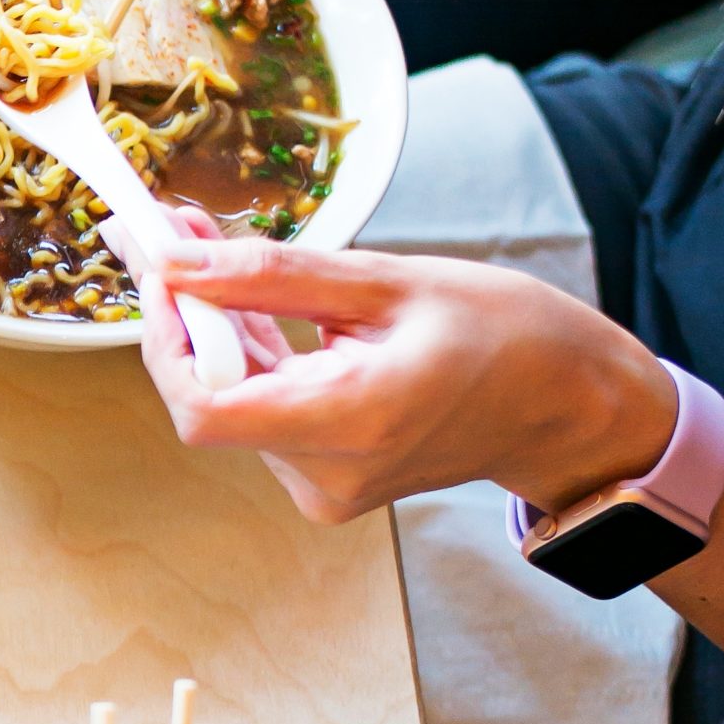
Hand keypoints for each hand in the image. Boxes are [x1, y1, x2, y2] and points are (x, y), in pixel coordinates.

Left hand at [133, 234, 682, 525]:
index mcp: (353, 422)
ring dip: (213, 330)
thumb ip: (271, 277)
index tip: (160, 267)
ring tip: (209, 252)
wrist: (563, 402)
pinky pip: (262, 415)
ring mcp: (325, 488)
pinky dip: (249, 358)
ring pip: (231, 405)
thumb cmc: (502, 333)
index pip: (203, 408)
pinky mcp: (325, 481)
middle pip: (209, 401)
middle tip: (171, 235)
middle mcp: (329, 474)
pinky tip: (253, 305)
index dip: (164, 337)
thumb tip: (176, 264)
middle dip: (183, 315)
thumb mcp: (388, 282)